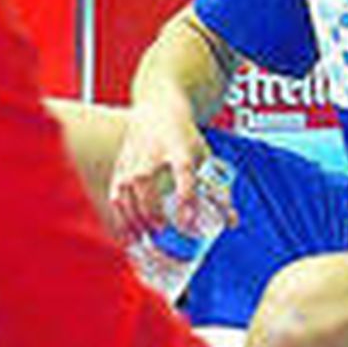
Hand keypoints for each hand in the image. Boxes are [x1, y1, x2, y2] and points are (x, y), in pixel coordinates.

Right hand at [107, 84, 232, 240]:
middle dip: (152, 210)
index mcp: (180, 149)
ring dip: (133, 218)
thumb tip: (232, 223)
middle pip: (147, 183)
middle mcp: (154, 153)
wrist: (158, 109)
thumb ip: (218, 190)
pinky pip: (116, 194)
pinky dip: (120, 216)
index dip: (186, 199)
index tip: (188, 222)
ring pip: (126, 191)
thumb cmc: (184, 138)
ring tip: (143, 238)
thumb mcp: (204, 157)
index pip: (183, 173)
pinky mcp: (120, 166)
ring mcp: (133, 159)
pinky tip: (127, 235)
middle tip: (161, 230)